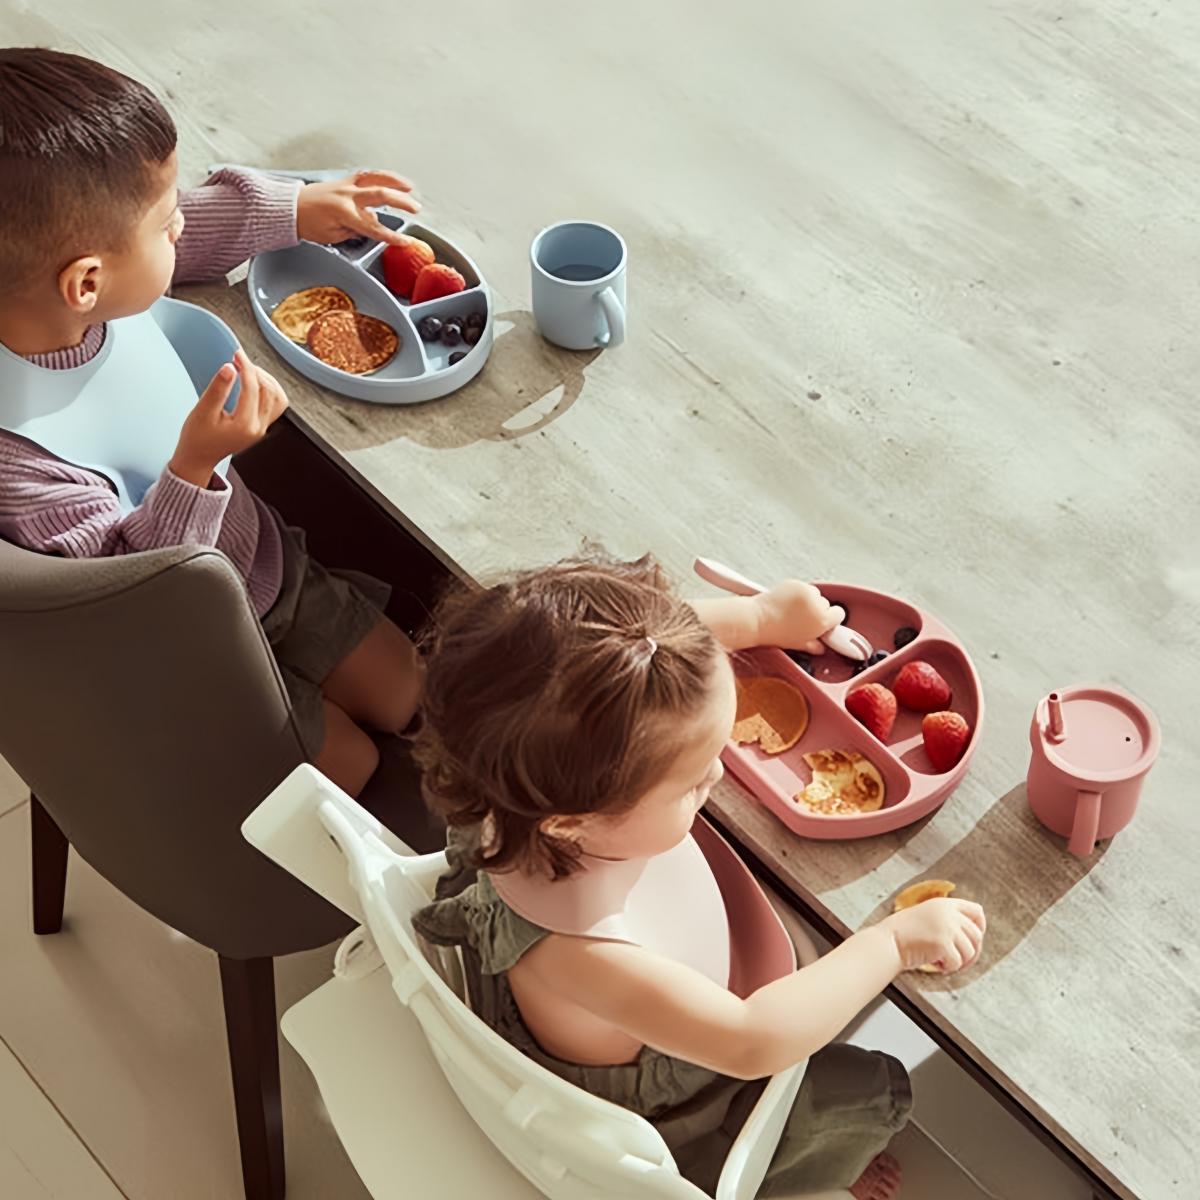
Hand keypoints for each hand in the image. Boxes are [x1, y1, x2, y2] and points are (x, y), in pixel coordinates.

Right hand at [170, 350, 288, 486]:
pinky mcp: (261, 426)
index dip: (245, 367)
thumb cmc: (197, 437)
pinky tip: (254, 383)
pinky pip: (275, 405)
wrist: (199, 457)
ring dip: (265, 380)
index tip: (237, 354)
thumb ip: (217, 389)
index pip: (252, 389)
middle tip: (239, 360)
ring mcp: (262, 428)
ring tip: (246, 370)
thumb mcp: (202, 411)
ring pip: (277, 398)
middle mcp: (259, 428)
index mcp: (245, 425)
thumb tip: (229, 368)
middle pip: (269, 391)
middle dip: (256, 372)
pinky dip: (268, 390)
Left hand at [296, 169, 419, 246]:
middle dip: (400, 202)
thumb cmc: (308, 223)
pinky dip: (380, 175)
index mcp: (343, 213)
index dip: (391, 236)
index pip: (374, 226)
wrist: (290, 207)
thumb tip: (371, 225)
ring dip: (394, 180)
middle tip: (415, 209)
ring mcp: (346, 184)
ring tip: (409, 187)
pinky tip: (391, 179)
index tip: (405, 241)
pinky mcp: (344, 180)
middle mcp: (347, 195)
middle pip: (380, 196)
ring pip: (375, 178)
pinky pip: (366, 175)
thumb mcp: (332, 236)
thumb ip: (354, 230)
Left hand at [754, 580, 843, 654]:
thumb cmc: (776, 634)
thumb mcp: (798, 645)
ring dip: (810, 600)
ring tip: (795, 610)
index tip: (823, 622)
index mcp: (822, 621)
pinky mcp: (796, 583)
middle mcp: (818, 604)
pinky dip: (799, 593)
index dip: (830, 619)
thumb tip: (820, 647)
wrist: (756, 620)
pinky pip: (804, 588)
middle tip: (805, 618)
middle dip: (818, 610)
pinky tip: (788, 602)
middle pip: (826, 604)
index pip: (839, 614)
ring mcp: (806, 592)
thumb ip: (815, 646)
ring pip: (816, 595)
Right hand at [883, 898, 985, 973]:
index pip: (977, 911)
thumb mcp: (928, 915)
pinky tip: (935, 964)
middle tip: (959, 960)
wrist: (887, 942)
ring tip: (943, 962)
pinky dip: (948, 968)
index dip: (979, 927)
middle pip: (977, 935)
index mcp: (945, 904)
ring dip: (959, 961)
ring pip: (970, 952)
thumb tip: (971, 937)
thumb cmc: (903, 932)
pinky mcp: (944, 944)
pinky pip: (957, 963)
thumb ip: (948, 919)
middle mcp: (949, 913)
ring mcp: (948, 928)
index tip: (972, 938)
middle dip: (971, 951)